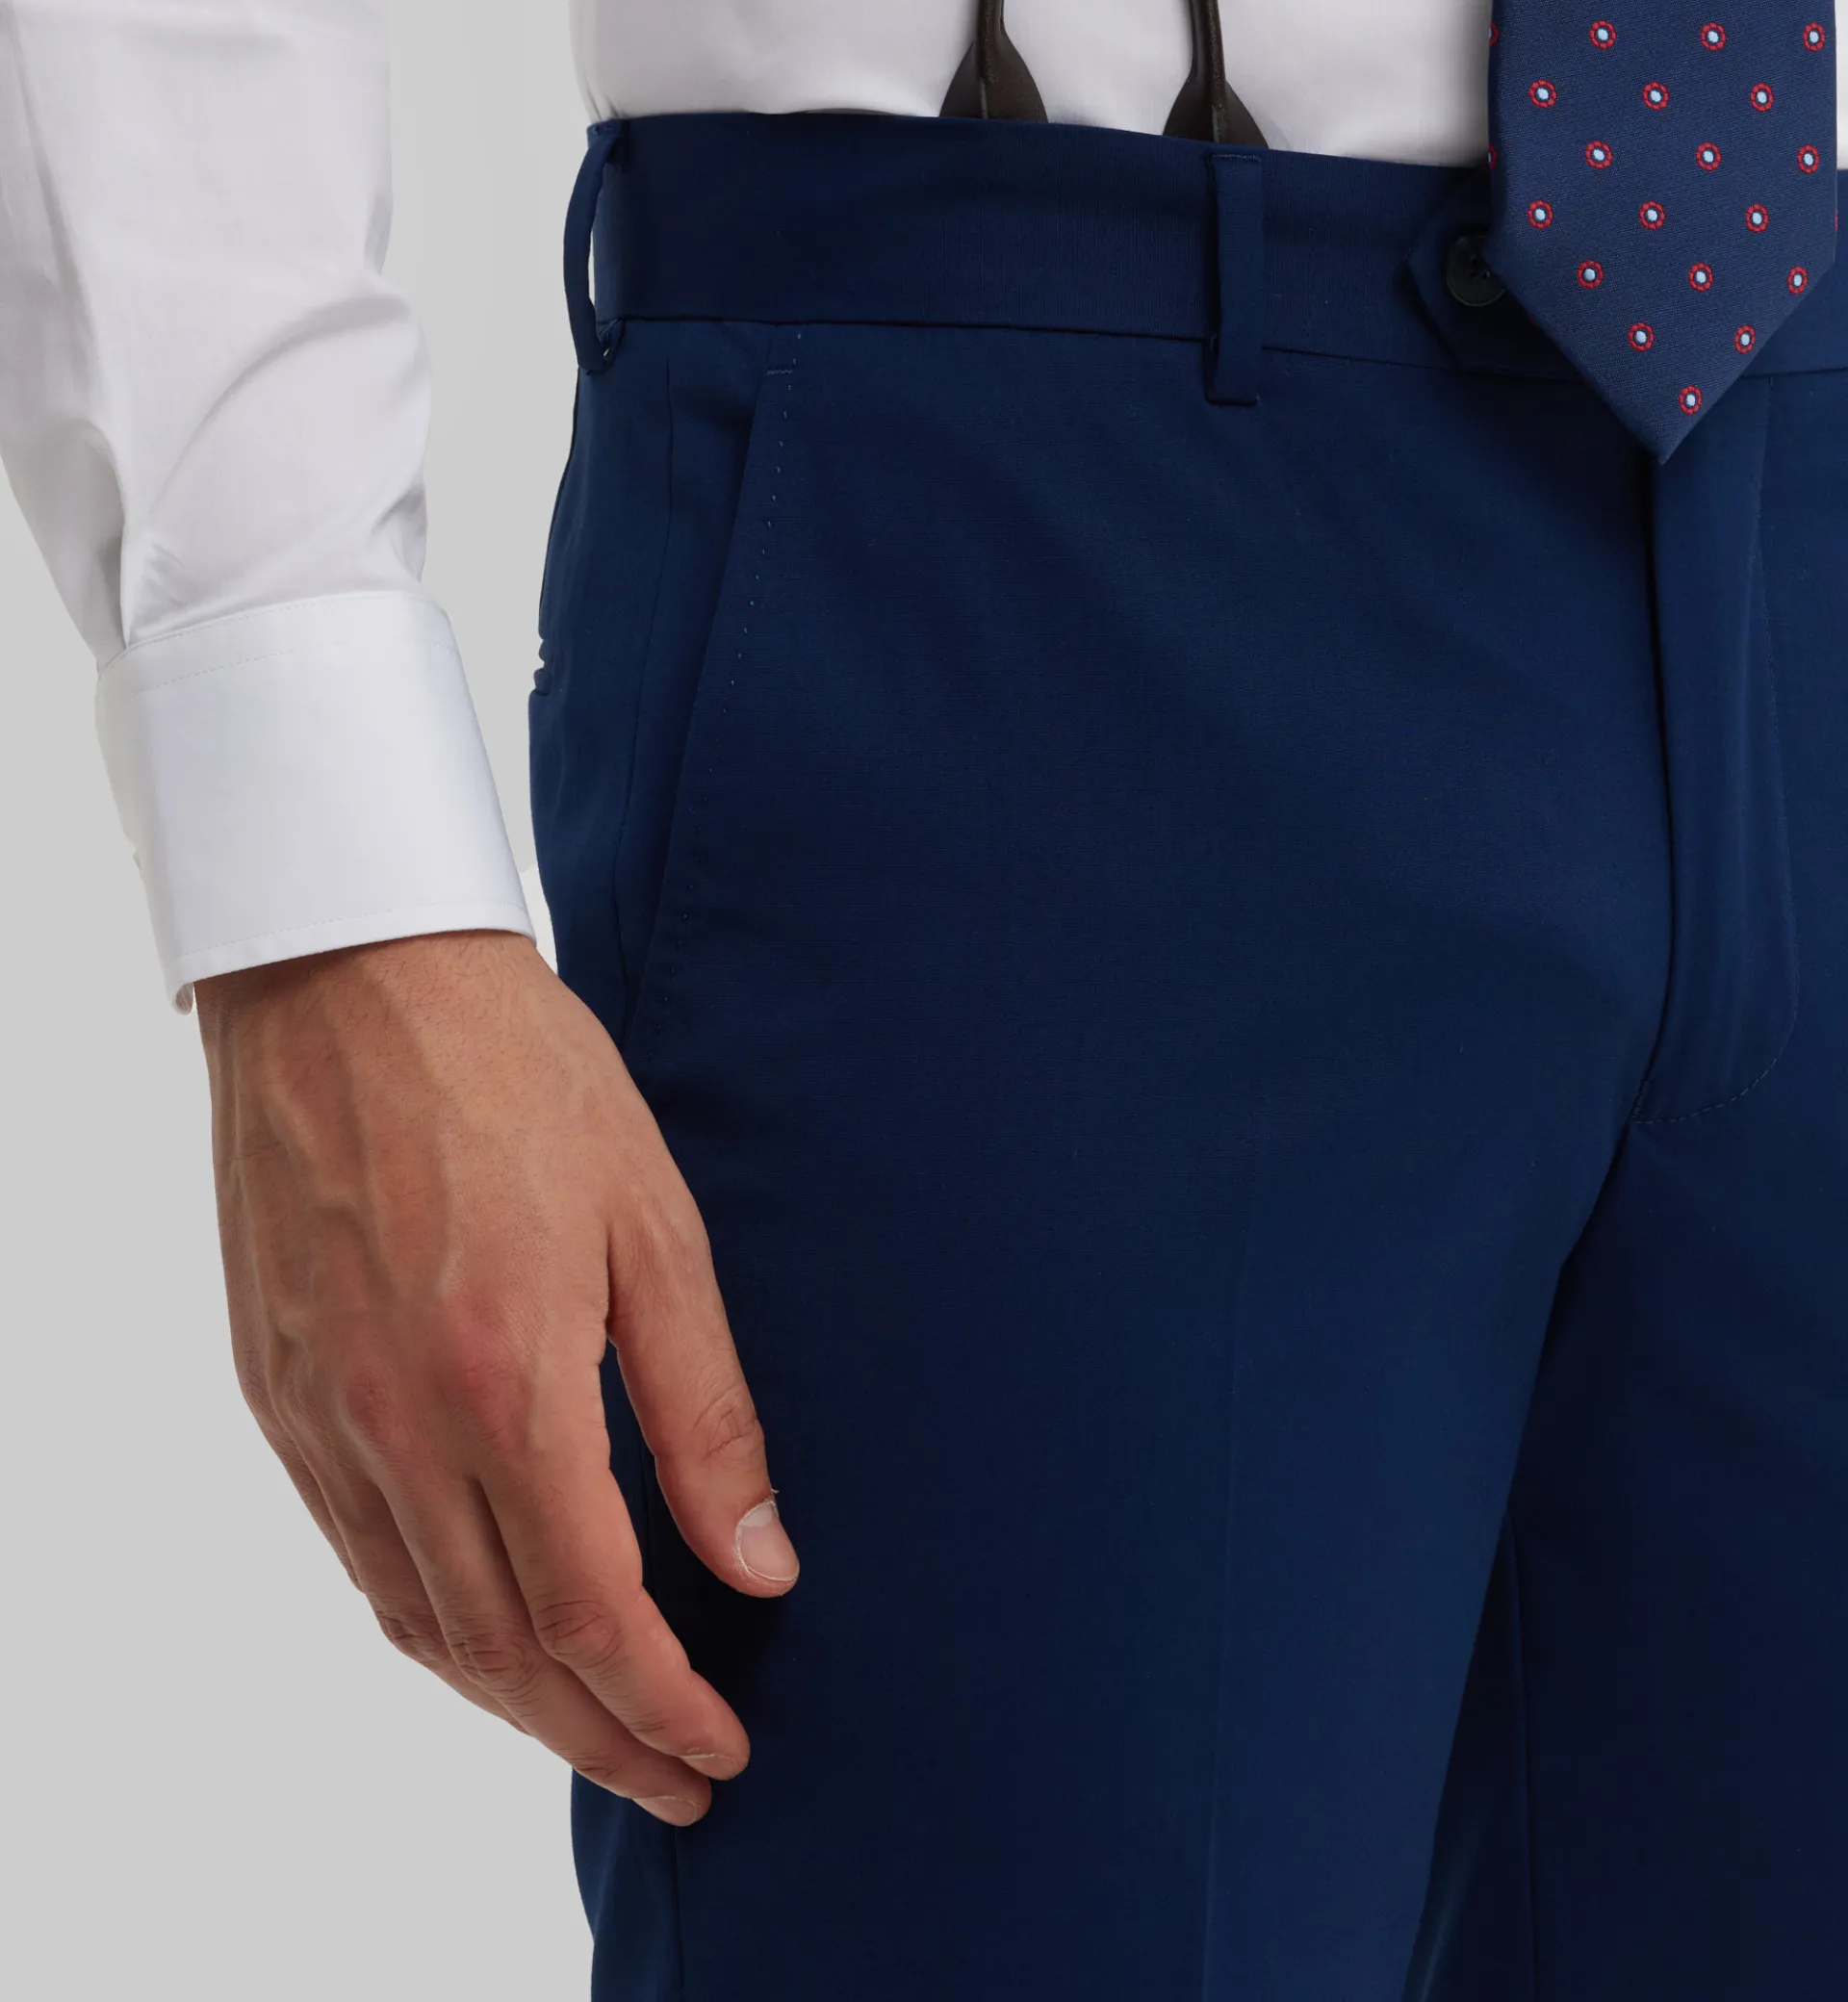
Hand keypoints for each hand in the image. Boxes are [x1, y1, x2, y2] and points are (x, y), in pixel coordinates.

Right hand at [195, 930, 796, 1824]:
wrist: (351, 968)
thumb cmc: (521, 1070)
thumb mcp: (657, 1224)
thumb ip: (707, 1410)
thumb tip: (762, 1564)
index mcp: (505, 1378)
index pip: (590, 1613)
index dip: (661, 1703)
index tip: (723, 1747)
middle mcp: (393, 1420)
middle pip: (498, 1650)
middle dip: (597, 1736)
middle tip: (677, 1779)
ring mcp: (319, 1411)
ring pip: (414, 1619)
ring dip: (511, 1700)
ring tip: (595, 1728)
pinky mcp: (274, 1386)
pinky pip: (352, 1550)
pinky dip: (427, 1619)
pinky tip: (487, 1624)